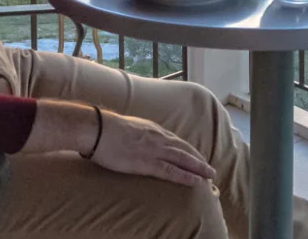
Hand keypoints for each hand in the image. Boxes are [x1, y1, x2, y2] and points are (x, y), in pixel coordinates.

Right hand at [88, 110, 216, 187]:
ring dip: (199, 168)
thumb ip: (139, 133)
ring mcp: (154, 150)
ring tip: (209, 175)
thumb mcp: (129, 127)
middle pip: (185, 150)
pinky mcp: (147, 162)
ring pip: (183, 159)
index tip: (198, 157)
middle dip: (199, 159)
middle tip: (210, 169)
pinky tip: (196, 181)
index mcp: (153, 130)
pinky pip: (171, 170)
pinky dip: (185, 176)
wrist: (97, 128)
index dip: (189, 150)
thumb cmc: (106, 128)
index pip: (177, 141)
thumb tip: (141, 139)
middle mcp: (159, 138)